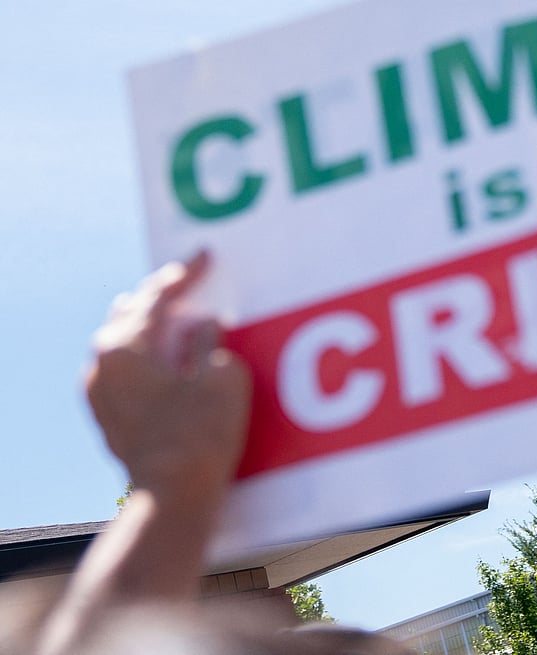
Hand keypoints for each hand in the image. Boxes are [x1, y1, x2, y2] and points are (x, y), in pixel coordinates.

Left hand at [87, 251, 249, 497]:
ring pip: (120, 342)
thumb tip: (202, 326)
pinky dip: (145, 357)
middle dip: (160, 298)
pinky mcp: (108, 419)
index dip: (185, 274)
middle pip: (129, 314)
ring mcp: (100, 395)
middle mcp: (102, 365)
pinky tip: (167, 363)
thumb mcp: (222, 375)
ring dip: (150, 328)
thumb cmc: (201, 434)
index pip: (156, 296)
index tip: (204, 257)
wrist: (173, 495)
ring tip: (178, 321)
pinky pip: (122, 372)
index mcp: (126, 346)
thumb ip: (209, 341)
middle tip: (190, 285)